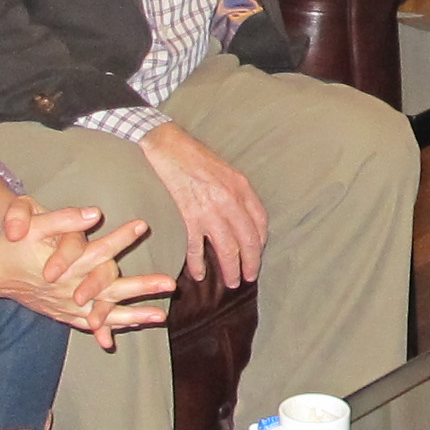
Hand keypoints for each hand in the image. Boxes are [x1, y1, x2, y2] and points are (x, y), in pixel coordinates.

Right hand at [0, 204, 172, 346]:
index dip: (122, 238)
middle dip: (142, 286)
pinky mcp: (63, 314)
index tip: (143, 225)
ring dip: (134, 315)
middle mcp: (71, 289)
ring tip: (161, 316)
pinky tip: (133, 327)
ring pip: (106, 314)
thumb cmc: (13, 245)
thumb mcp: (33, 226)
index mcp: (67, 266)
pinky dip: (111, 327)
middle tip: (171, 283)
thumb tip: (94, 213)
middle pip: (113, 289)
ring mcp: (67, 305)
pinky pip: (91, 324)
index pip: (100, 250)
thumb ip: (63, 219)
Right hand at [138, 121, 269, 283]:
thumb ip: (238, 193)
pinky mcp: (189, 216)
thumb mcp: (227, 171)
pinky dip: (198, 264)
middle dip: (250, 263)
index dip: (260, 243)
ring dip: (230, 269)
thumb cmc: (196, 157)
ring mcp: (210, 210)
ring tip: (231, 283)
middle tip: (248, 278)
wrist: (168, 146)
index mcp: (242, 188)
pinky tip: (200, 275)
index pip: (260, 223)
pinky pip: (197, 247)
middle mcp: (230, 201)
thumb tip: (245, 218)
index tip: (256, 255)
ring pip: (227, 249)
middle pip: (248, 241)